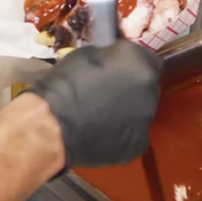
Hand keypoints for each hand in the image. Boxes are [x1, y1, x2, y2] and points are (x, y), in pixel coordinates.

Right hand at [28, 40, 161, 168]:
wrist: (52, 124)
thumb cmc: (63, 84)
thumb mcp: (87, 55)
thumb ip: (108, 58)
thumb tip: (112, 61)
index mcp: (138, 63)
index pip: (147, 59)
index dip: (131, 64)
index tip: (118, 69)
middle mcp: (150, 90)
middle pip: (146, 86)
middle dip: (131, 87)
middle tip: (109, 93)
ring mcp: (146, 120)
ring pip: (141, 111)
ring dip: (127, 110)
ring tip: (102, 115)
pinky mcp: (138, 145)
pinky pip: (133, 134)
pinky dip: (121, 133)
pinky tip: (102, 133)